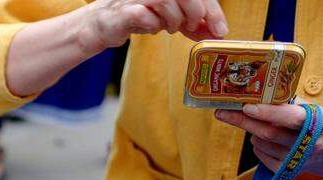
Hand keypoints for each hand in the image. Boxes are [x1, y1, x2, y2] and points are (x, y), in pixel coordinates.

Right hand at [83, 0, 228, 50]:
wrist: (101, 25)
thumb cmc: (136, 17)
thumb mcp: (169, 18)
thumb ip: (191, 23)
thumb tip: (216, 33)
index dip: (212, 10)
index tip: (221, 30)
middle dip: (196, 13)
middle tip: (195, 28)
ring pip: (166, 1)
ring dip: (174, 20)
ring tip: (170, 28)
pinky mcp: (123, 11)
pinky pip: (145, 16)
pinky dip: (153, 26)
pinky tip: (152, 28)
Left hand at [215, 103, 322, 174]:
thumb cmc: (322, 124)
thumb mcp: (315, 110)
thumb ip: (291, 104)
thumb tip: (262, 92)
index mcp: (319, 123)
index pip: (289, 118)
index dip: (267, 112)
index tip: (246, 106)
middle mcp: (308, 144)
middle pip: (269, 133)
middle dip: (243, 122)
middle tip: (223, 112)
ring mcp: (297, 161)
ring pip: (262, 144)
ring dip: (253, 132)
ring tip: (255, 123)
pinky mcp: (288, 172)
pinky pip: (262, 157)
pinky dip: (257, 146)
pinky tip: (261, 139)